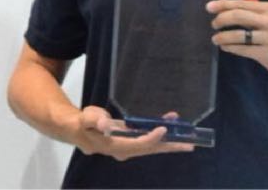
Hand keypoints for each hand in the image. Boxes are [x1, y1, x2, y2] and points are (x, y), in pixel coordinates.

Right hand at [70, 106, 194, 160]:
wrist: (78, 130)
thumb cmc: (82, 123)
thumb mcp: (86, 118)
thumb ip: (95, 120)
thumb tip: (106, 125)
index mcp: (115, 146)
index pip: (138, 145)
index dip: (152, 138)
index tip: (163, 128)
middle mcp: (126, 150)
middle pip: (151, 150)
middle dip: (170, 146)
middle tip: (190, 144)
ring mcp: (129, 147)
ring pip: (152, 146)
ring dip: (169, 141)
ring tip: (187, 137)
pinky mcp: (131, 141)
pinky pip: (149, 140)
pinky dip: (160, 134)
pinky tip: (170, 125)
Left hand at [206, 0, 267, 77]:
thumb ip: (247, 9)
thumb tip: (221, 0)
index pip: (241, 4)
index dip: (223, 5)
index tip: (209, 8)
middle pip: (239, 16)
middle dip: (221, 19)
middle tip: (214, 24)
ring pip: (239, 35)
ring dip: (223, 37)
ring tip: (215, 39)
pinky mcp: (267, 53)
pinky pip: (243, 49)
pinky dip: (231, 48)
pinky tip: (225, 47)